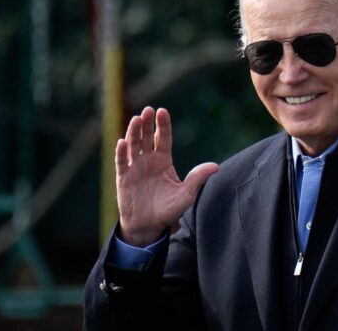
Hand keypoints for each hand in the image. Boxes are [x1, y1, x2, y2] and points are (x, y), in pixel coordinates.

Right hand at [115, 106, 218, 246]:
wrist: (149, 226)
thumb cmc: (168, 209)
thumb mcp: (186, 194)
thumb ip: (197, 179)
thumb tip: (215, 167)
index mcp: (163, 160)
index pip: (163, 138)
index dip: (162, 125)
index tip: (162, 111)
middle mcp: (148, 160)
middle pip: (146, 137)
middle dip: (146, 123)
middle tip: (147, 110)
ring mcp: (135, 167)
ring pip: (133, 145)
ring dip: (133, 132)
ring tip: (136, 120)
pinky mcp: (124, 177)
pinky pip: (121, 162)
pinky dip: (121, 152)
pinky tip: (122, 142)